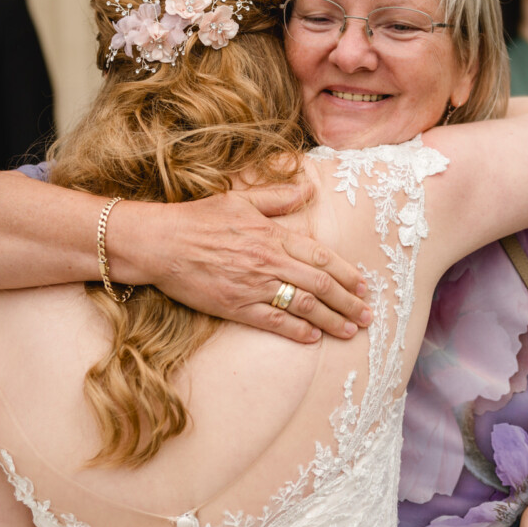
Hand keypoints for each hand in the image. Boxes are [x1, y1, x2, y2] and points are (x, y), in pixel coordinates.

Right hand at [121, 180, 370, 341]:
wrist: (160, 243)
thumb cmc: (198, 219)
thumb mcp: (240, 199)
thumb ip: (276, 197)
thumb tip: (306, 188)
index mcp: (272, 235)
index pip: (320, 256)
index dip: (345, 272)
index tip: (363, 285)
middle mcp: (268, 262)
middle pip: (320, 284)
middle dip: (348, 302)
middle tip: (367, 315)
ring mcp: (253, 286)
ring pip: (303, 306)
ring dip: (331, 320)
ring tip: (350, 330)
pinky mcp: (235, 306)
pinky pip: (273, 322)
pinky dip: (296, 331)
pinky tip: (313, 338)